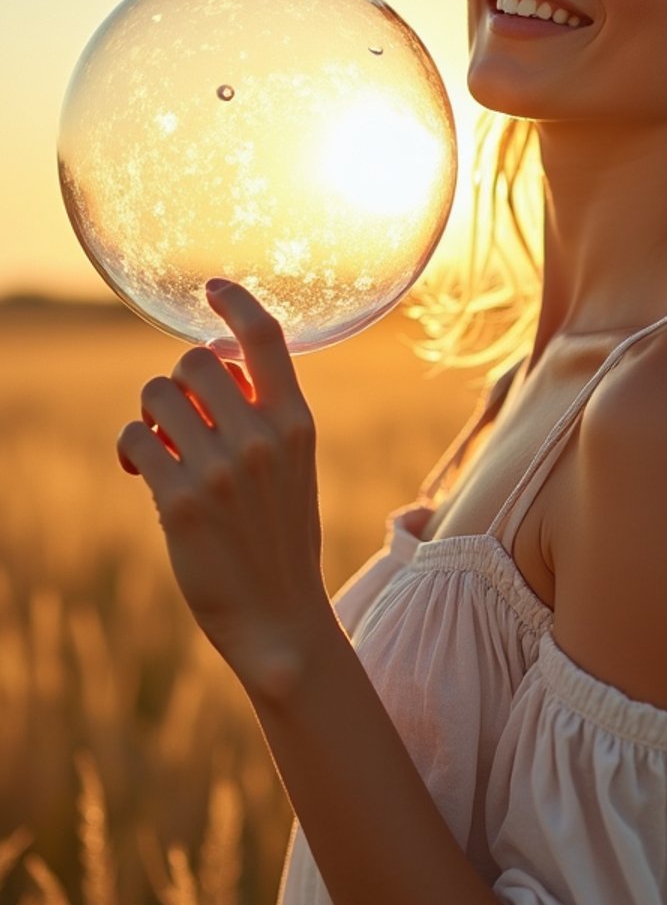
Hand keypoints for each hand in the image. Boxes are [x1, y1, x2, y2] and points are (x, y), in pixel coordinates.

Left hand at [117, 280, 329, 695]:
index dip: (235, 303)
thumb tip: (215, 363)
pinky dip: (132, 451)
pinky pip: (135, 441)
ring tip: (160, 448)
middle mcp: (261, 438)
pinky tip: (145, 474)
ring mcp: (222, 470)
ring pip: (156, 396)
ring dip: (149, 415)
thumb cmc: (281, 536)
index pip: (266, 338)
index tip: (213, 288)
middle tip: (179, 416)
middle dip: (176, 382)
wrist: (281, 615)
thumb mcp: (293, 466)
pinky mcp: (182, 502)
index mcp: (296, 423)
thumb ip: (264, 414)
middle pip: (194, 362)